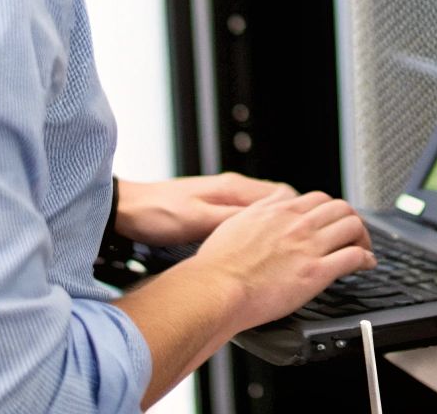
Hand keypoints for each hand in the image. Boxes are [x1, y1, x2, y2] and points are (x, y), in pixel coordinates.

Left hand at [115, 172, 290, 246]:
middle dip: (291, 220)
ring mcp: (221, 198)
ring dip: (274, 225)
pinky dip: (256, 229)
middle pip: (276, 202)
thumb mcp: (198, 221)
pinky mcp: (211, 209)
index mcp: (233, 188)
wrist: (126, 209)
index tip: (310, 229)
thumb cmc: (156, 214)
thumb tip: (265, 223)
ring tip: (284, 246)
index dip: (299, 212)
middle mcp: (231, 189)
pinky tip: (255, 245)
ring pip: (261, 210)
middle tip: (302, 242)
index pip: (282, 194)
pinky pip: (245, 217)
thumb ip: (232, 222)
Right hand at [192, 190, 376, 331]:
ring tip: (364, 248)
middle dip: (351, 219)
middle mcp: (297, 224)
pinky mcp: (316, 272)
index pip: (318, 199)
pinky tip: (367, 264)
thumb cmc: (217, 265)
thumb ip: (255, 214)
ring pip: (352, 226)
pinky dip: (366, 258)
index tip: (332, 221)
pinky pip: (353, 257)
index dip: (330, 210)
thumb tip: (262, 210)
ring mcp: (309, 246)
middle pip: (341, 208)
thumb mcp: (234, 223)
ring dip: (363, 236)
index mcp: (278, 211)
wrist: (216, 288)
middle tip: (353, 234)